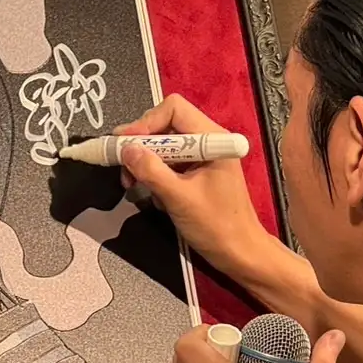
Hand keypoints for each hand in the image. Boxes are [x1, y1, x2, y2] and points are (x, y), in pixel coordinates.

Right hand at [114, 95, 273, 279]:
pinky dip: (154, 176)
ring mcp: (201, 157)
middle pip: (164, 125)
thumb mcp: (179, 198)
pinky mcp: (195, 172)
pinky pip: (167, 163)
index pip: (173, 109)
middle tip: (122, 167)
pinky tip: (152, 195)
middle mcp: (208, 141)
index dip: (145, 123)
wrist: (239, 254)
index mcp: (213, 139)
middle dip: (141, 145)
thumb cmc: (217, 226)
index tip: (125, 145)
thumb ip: (151, 171)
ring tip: (131, 184)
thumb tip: (125, 149)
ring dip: (144, 163)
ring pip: (162, 146)